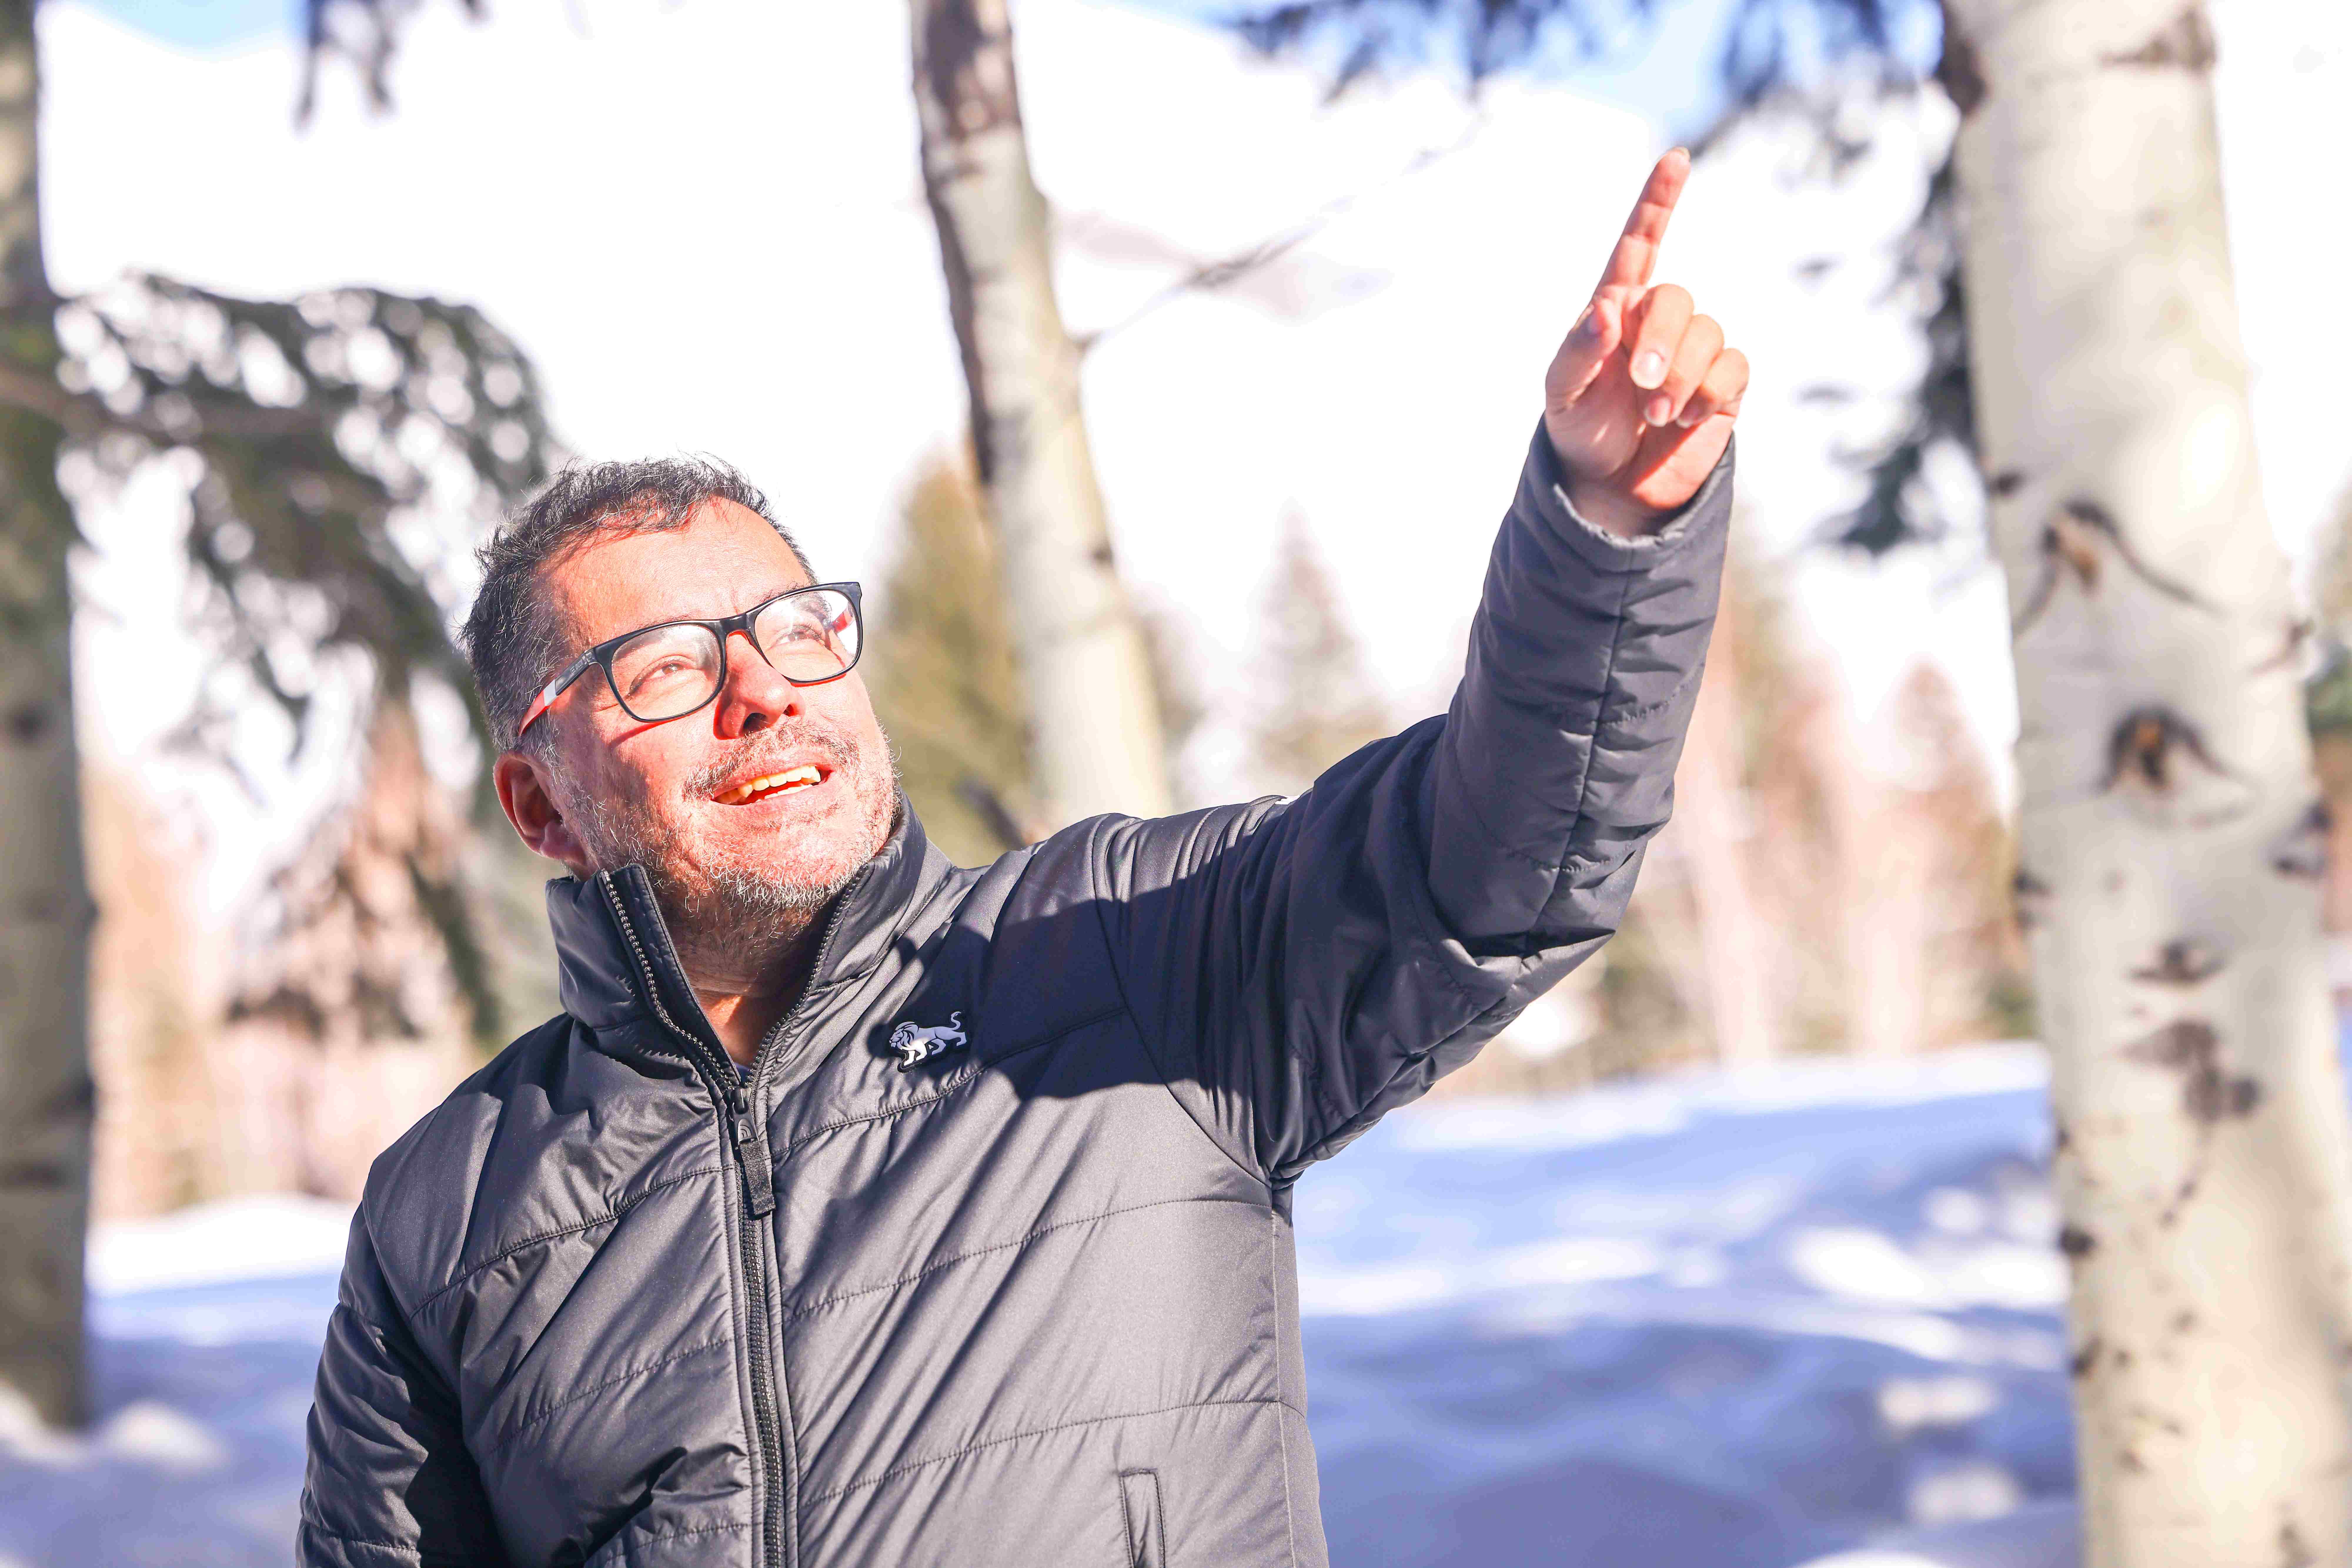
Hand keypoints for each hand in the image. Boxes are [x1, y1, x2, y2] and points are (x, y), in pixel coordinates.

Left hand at [1543, 149, 1747, 535]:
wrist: (1609, 486)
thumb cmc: (1580, 430)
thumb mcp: (1562, 394)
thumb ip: (1579, 350)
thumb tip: (1607, 310)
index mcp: (1616, 309)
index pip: (1640, 243)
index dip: (1658, 200)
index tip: (1676, 158)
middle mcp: (1658, 321)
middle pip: (1676, 298)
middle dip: (1660, 341)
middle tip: (1639, 385)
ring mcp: (1694, 350)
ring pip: (1707, 333)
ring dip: (1680, 377)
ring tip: (1656, 414)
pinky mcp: (1722, 384)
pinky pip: (1732, 368)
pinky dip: (1707, 393)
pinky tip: (1685, 418)